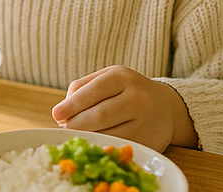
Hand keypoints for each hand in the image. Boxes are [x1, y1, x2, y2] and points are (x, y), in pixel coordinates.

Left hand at [50, 65, 197, 153]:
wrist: (165, 107)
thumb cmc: (128, 90)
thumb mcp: (108, 78)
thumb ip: (83, 87)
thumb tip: (62, 111)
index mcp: (122, 76)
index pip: (92, 91)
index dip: (71, 105)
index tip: (56, 114)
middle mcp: (136, 97)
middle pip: (99, 115)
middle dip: (76, 123)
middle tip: (64, 127)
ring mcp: (144, 121)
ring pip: (107, 132)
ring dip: (86, 136)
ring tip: (76, 134)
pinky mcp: (148, 141)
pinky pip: (117, 146)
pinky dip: (101, 145)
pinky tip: (94, 142)